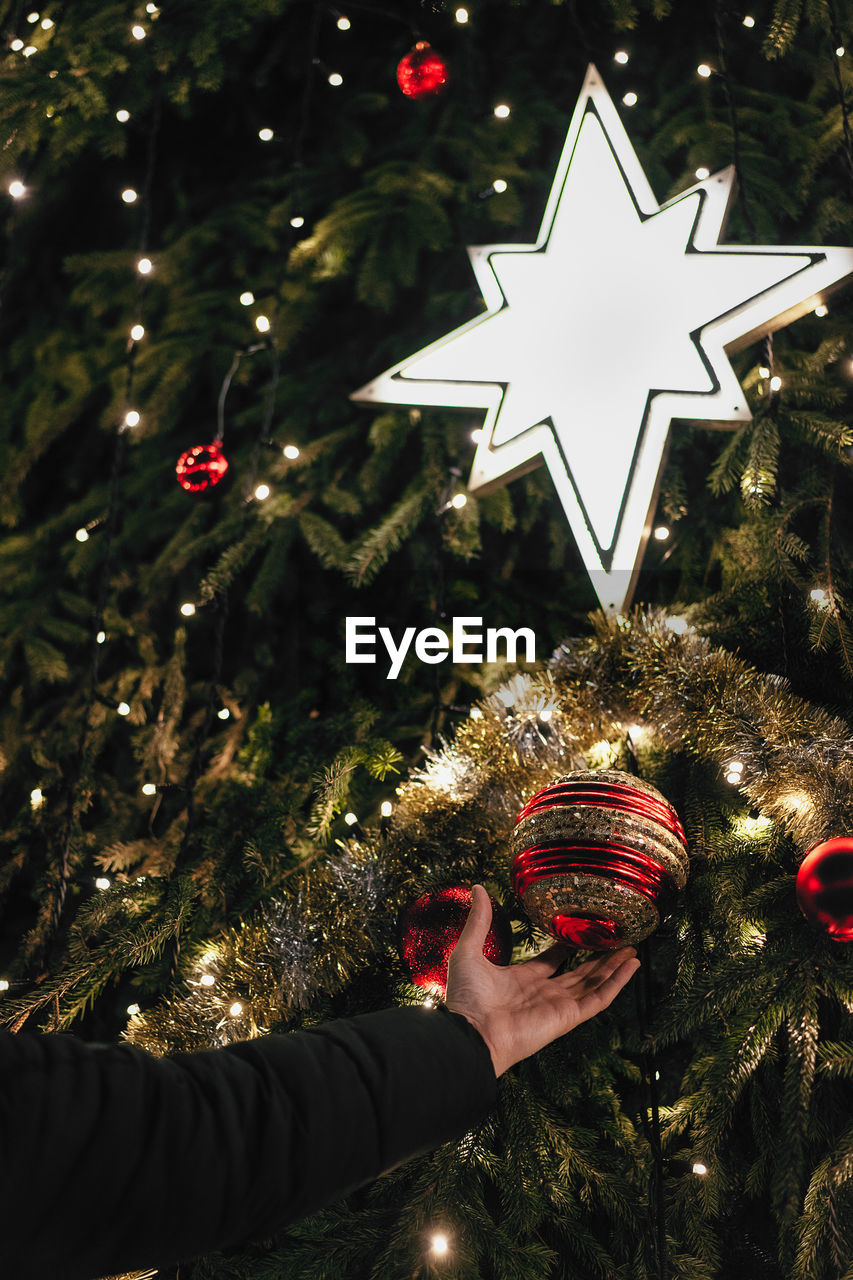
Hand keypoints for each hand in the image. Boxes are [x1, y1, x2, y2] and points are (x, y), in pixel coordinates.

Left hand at [445, 884, 640, 1076]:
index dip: (566, 946)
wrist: (470, 1033)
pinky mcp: (568, 1017)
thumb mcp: (469, 950)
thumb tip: (477, 887)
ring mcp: (558, 1006)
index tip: (580, 931)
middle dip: (599, 958)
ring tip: (633, 950)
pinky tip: (631, 966)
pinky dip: (617, 982)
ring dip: (614, 967)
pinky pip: (599, 998)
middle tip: (618, 941)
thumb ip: (479, 920)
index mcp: (522, 980)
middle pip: (579, 973)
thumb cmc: (466, 998)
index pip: (550, 961)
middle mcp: (543, 993)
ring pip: (594, 983)